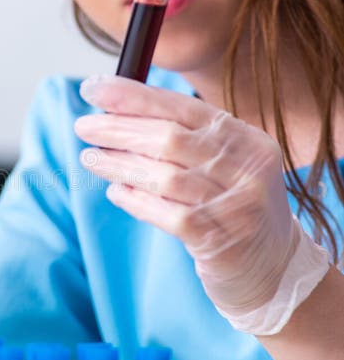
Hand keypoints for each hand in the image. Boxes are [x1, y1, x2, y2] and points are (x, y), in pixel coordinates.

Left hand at [74, 75, 328, 330]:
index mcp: (247, 140)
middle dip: (120, 129)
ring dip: (120, 164)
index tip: (94, 89)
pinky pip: (168, 215)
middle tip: (84, 126)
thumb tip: (117, 113)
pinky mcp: (221, 242)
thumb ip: (184, 139)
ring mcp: (237, 206)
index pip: (183, 107)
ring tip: (91, 158)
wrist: (275, 269)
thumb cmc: (234, 208)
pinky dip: (137, 201)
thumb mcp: (224, 165)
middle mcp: (247, 169)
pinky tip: (116, 192)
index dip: (134, 97)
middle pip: (171, 138)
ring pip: (165, 176)